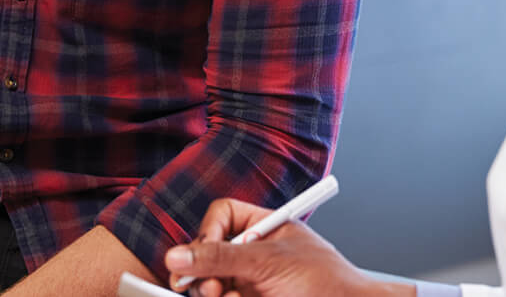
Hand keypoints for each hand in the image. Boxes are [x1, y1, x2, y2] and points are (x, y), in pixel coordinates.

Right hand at [165, 198, 395, 296]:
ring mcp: (251, 282)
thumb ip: (222, 257)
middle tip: (208, 287)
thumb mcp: (269, 262)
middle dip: (203, 270)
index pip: (222, 216)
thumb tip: (179, 255)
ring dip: (211, 292)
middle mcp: (254, 254)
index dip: (208, 232)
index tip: (203, 251)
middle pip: (208, 253)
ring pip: (210, 284)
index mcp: (264, 228)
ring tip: (225, 296)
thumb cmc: (327, 282)